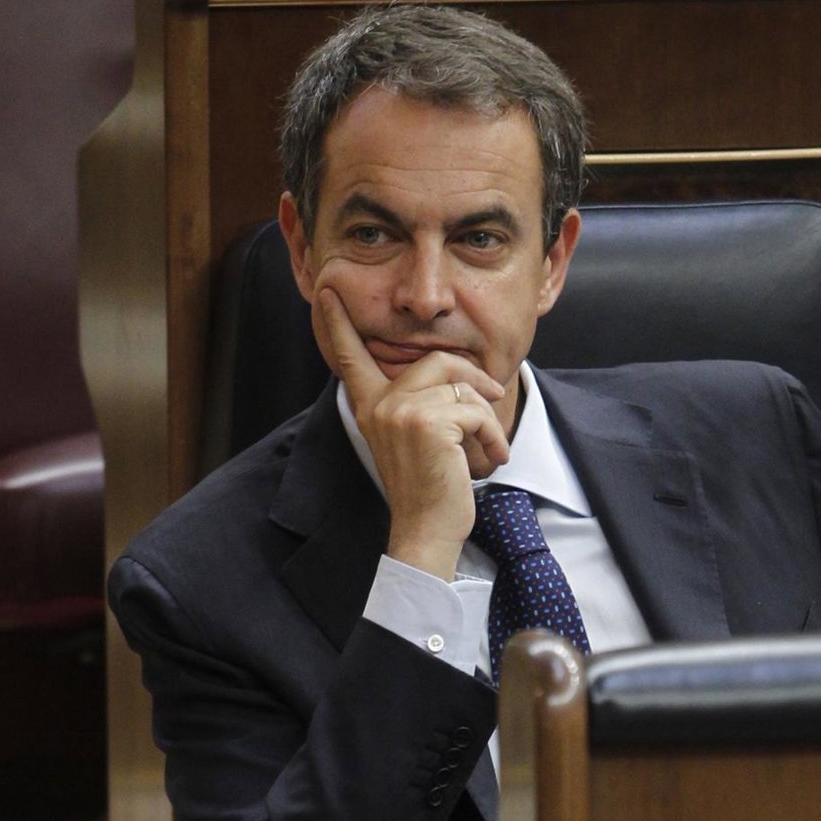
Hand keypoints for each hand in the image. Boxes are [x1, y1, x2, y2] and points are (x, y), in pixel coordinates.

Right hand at [317, 288, 509, 581]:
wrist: (427, 529)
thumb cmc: (430, 488)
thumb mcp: (417, 438)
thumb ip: (420, 404)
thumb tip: (457, 373)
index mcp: (371, 406)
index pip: (352, 357)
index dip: (338, 323)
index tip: (326, 291)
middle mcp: (380, 404)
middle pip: (439, 360)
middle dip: (475, 380)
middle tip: (494, 396)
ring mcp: (402, 412)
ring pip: (464, 388)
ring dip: (487, 419)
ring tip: (490, 446)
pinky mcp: (429, 423)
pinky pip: (476, 411)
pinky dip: (493, 434)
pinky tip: (491, 457)